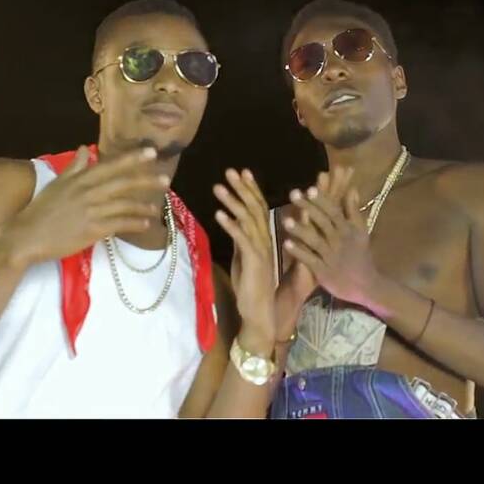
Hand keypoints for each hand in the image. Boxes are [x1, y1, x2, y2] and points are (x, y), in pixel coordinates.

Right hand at [2, 146, 170, 267]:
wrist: (26, 236)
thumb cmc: (40, 210)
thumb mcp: (56, 184)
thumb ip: (73, 167)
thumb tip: (83, 149)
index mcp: (79, 179)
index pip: (110, 165)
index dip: (132, 159)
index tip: (151, 153)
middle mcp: (87, 192)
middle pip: (122, 183)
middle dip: (146, 179)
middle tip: (166, 178)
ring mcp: (90, 211)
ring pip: (124, 205)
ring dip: (143, 206)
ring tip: (156, 208)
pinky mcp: (92, 229)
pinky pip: (119, 224)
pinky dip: (134, 223)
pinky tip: (145, 224)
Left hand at [213, 168, 274, 353]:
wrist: (260, 312)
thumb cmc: (251, 287)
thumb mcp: (244, 257)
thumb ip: (241, 239)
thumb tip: (232, 220)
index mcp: (264, 238)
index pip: (259, 207)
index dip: (251, 189)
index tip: (242, 172)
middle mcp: (266, 240)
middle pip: (255, 207)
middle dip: (242, 188)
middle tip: (230, 171)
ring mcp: (261, 250)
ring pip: (248, 219)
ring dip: (233, 202)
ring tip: (218, 187)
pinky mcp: (254, 261)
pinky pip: (242, 239)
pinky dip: (231, 225)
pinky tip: (219, 214)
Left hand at [283, 182, 383, 311]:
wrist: (366, 285)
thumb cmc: (361, 256)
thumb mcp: (361, 231)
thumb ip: (354, 211)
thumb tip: (352, 189)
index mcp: (347, 229)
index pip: (334, 211)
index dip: (322, 200)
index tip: (310, 188)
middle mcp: (339, 240)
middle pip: (322, 221)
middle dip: (308, 207)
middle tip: (293, 194)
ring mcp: (331, 256)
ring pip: (314, 240)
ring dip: (300, 230)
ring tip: (285, 220)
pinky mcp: (324, 272)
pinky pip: (310, 260)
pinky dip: (299, 252)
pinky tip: (286, 244)